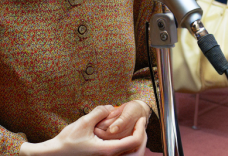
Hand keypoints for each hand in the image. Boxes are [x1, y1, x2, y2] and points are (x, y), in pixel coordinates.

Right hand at [19, 105, 147, 155]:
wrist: (54, 153)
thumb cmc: (67, 140)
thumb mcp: (84, 122)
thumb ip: (100, 112)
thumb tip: (111, 107)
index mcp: (107, 150)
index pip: (134, 141)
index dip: (141, 129)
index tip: (141, 118)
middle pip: (134, 148)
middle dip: (141, 135)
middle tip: (140, 122)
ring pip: (127, 150)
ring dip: (133, 139)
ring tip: (133, 126)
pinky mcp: (102, 155)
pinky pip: (119, 150)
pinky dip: (124, 142)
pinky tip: (121, 131)